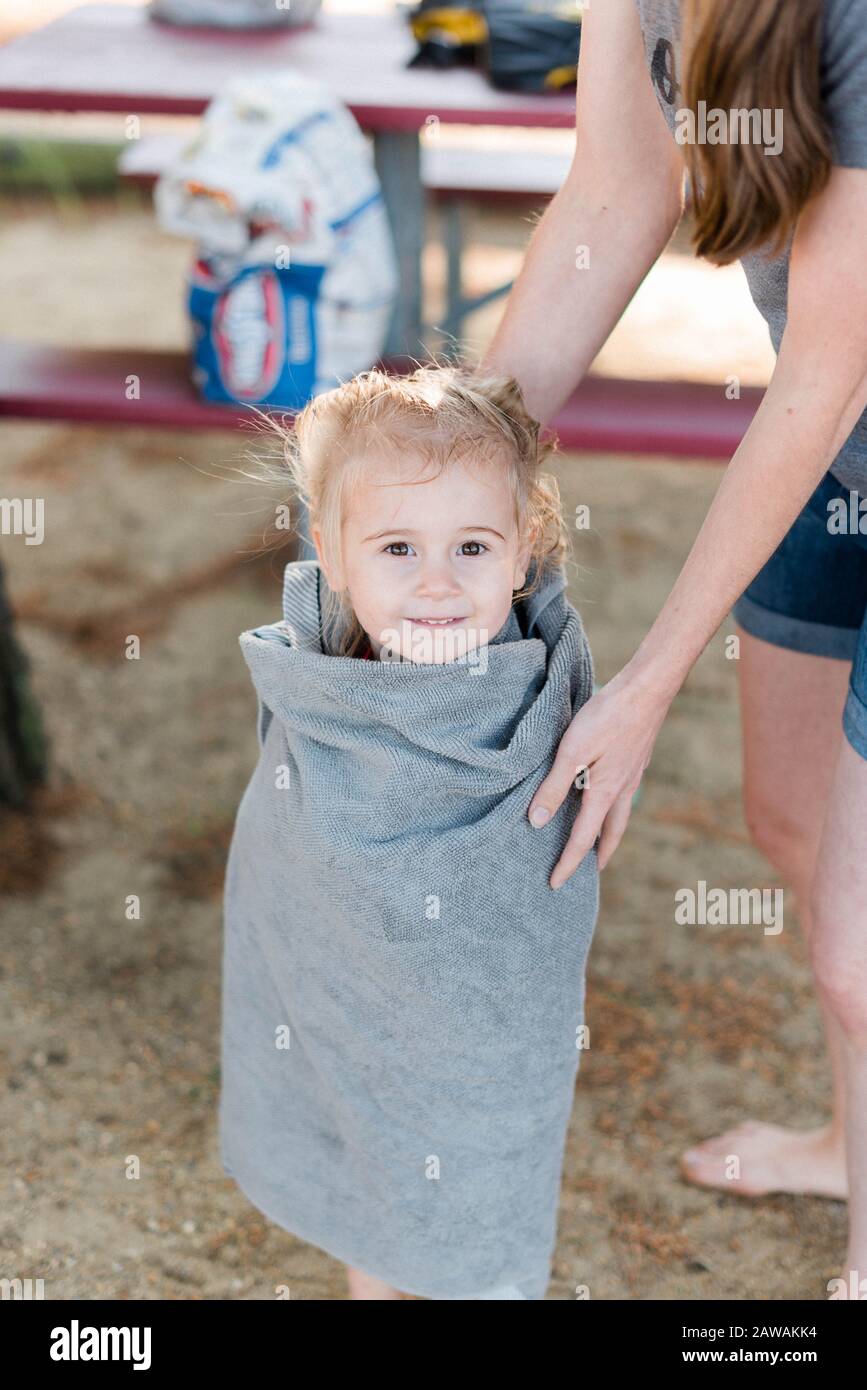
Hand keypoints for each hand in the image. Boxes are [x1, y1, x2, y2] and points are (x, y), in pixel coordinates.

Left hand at [529, 661, 673, 886]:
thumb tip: (537, 822)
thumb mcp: (572, 751)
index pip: (583, 840)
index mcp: (605, 793)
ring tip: (599, 841)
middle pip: (610, 834)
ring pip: (620, 814)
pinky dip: (613, 807)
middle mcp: (623, 790)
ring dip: (608, 833)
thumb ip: (554, 787)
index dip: (568, 863)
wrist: (647, 689)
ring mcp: (633, 774)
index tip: (555, 884)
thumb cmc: (608, 716)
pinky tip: (606, 795)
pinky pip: (623, 794)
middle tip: (588, 873)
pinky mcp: (636, 759)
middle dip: (598, 855)